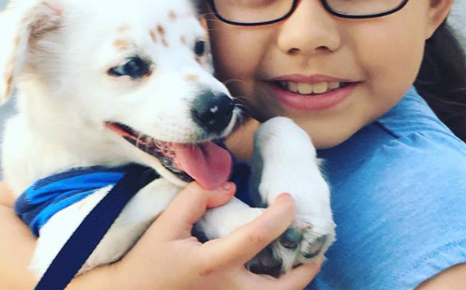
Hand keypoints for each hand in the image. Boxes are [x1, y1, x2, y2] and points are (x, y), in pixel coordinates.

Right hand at [74, 182, 321, 289]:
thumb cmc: (148, 261)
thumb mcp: (165, 225)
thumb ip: (196, 199)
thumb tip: (230, 187)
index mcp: (212, 264)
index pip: (256, 238)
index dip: (279, 216)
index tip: (288, 198)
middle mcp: (227, 289)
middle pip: (280, 289)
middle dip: (305, 270)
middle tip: (317, 250)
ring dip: (295, 283)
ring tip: (307, 263)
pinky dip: (275, 288)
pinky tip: (280, 273)